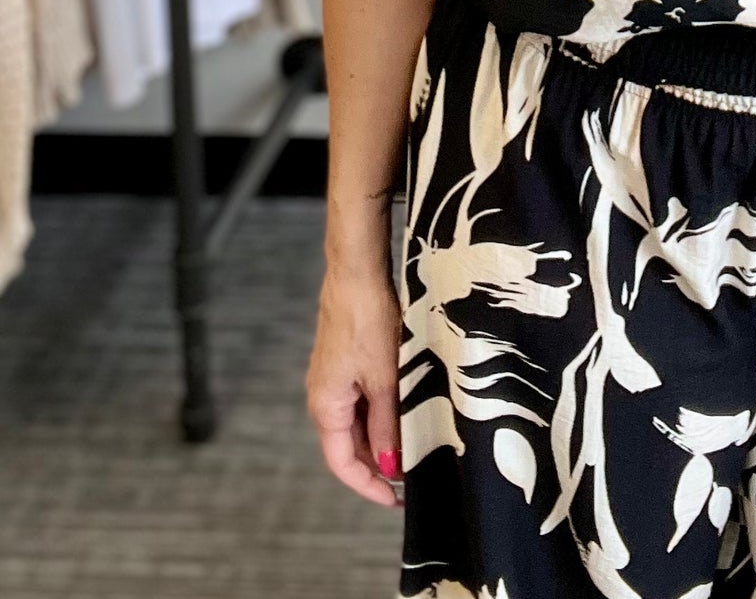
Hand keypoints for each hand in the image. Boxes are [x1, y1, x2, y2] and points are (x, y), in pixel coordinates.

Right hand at [307, 265, 403, 508]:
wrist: (357, 272)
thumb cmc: (367, 320)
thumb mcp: (384, 378)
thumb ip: (386, 426)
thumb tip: (388, 467)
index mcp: (326, 407)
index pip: (342, 464)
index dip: (368, 486)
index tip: (395, 500)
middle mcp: (324, 397)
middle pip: (348, 446)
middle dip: (377, 465)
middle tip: (412, 476)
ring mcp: (333, 380)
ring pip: (357, 424)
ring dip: (381, 439)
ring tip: (413, 447)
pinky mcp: (344, 363)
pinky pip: (360, 402)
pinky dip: (380, 414)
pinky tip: (404, 413)